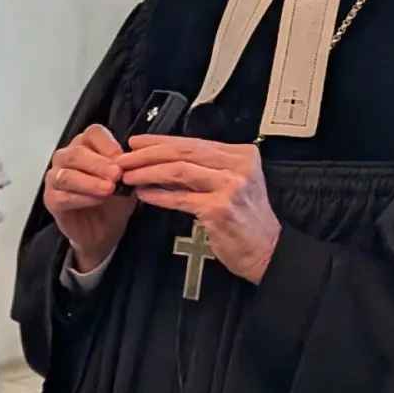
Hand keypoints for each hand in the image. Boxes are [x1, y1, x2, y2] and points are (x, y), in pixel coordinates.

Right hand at [44, 124, 135, 270]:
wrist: (104, 231)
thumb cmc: (113, 202)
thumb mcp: (126, 183)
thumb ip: (126, 170)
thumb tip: (130, 161)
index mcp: (86, 146)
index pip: (92, 133)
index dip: (107, 144)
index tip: (122, 159)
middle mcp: (66, 158)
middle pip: (76, 152)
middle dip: (99, 164)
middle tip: (117, 175)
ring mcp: (55, 177)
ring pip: (66, 174)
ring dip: (89, 181)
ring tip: (109, 189)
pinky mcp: (51, 199)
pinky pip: (62, 195)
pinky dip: (81, 198)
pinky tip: (97, 201)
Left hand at [117, 135, 279, 283]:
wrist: (268, 251)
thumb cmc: (246, 218)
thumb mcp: (231, 183)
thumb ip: (203, 169)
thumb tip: (161, 159)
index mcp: (241, 155)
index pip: (193, 141)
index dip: (160, 141)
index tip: (137, 142)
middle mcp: (238, 167)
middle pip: (184, 151)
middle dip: (149, 153)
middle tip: (125, 157)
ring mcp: (230, 187)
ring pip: (178, 171)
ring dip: (148, 172)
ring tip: (128, 175)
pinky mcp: (219, 209)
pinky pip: (180, 198)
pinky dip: (158, 195)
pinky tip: (143, 194)